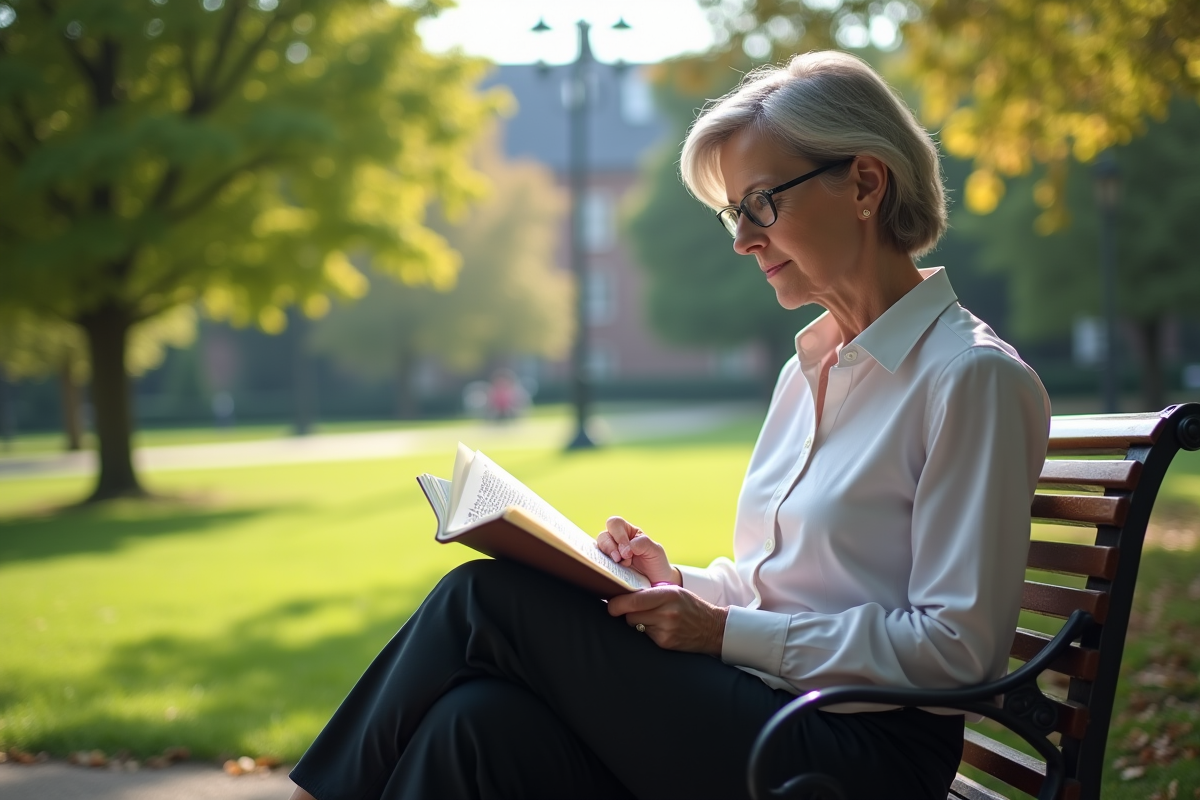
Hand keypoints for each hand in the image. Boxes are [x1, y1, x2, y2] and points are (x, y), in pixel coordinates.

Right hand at [595, 517, 678, 585]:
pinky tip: (612, 571)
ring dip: (608, 556)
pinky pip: (598, 563)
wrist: (657, 583)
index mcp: (628, 532)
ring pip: (598, 549)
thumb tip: (628, 546)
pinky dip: (603, 566)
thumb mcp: (655, 550)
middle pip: (603, 536)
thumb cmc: (656, 563)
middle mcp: (616, 541)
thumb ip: (643, 543)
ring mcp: (610, 555)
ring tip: (620, 565)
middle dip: (611, 547)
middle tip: (620, 559)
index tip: (627, 551)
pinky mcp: (607, 568)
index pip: (615, 524)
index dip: (618, 534)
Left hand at [608, 586, 727, 655]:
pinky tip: (660, 628)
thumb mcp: (674, 591)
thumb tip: (623, 593)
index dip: (617, 604)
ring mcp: (666, 630)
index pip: (634, 600)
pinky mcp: (665, 643)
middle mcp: (667, 612)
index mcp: (668, 594)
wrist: (712, 628)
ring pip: (636, 626)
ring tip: (652, 618)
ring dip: (638, 622)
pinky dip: (647, 632)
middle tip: (631, 610)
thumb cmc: (690, 606)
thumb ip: (651, 592)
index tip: (610, 605)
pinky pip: (645, 636)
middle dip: (626, 613)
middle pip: (630, 615)